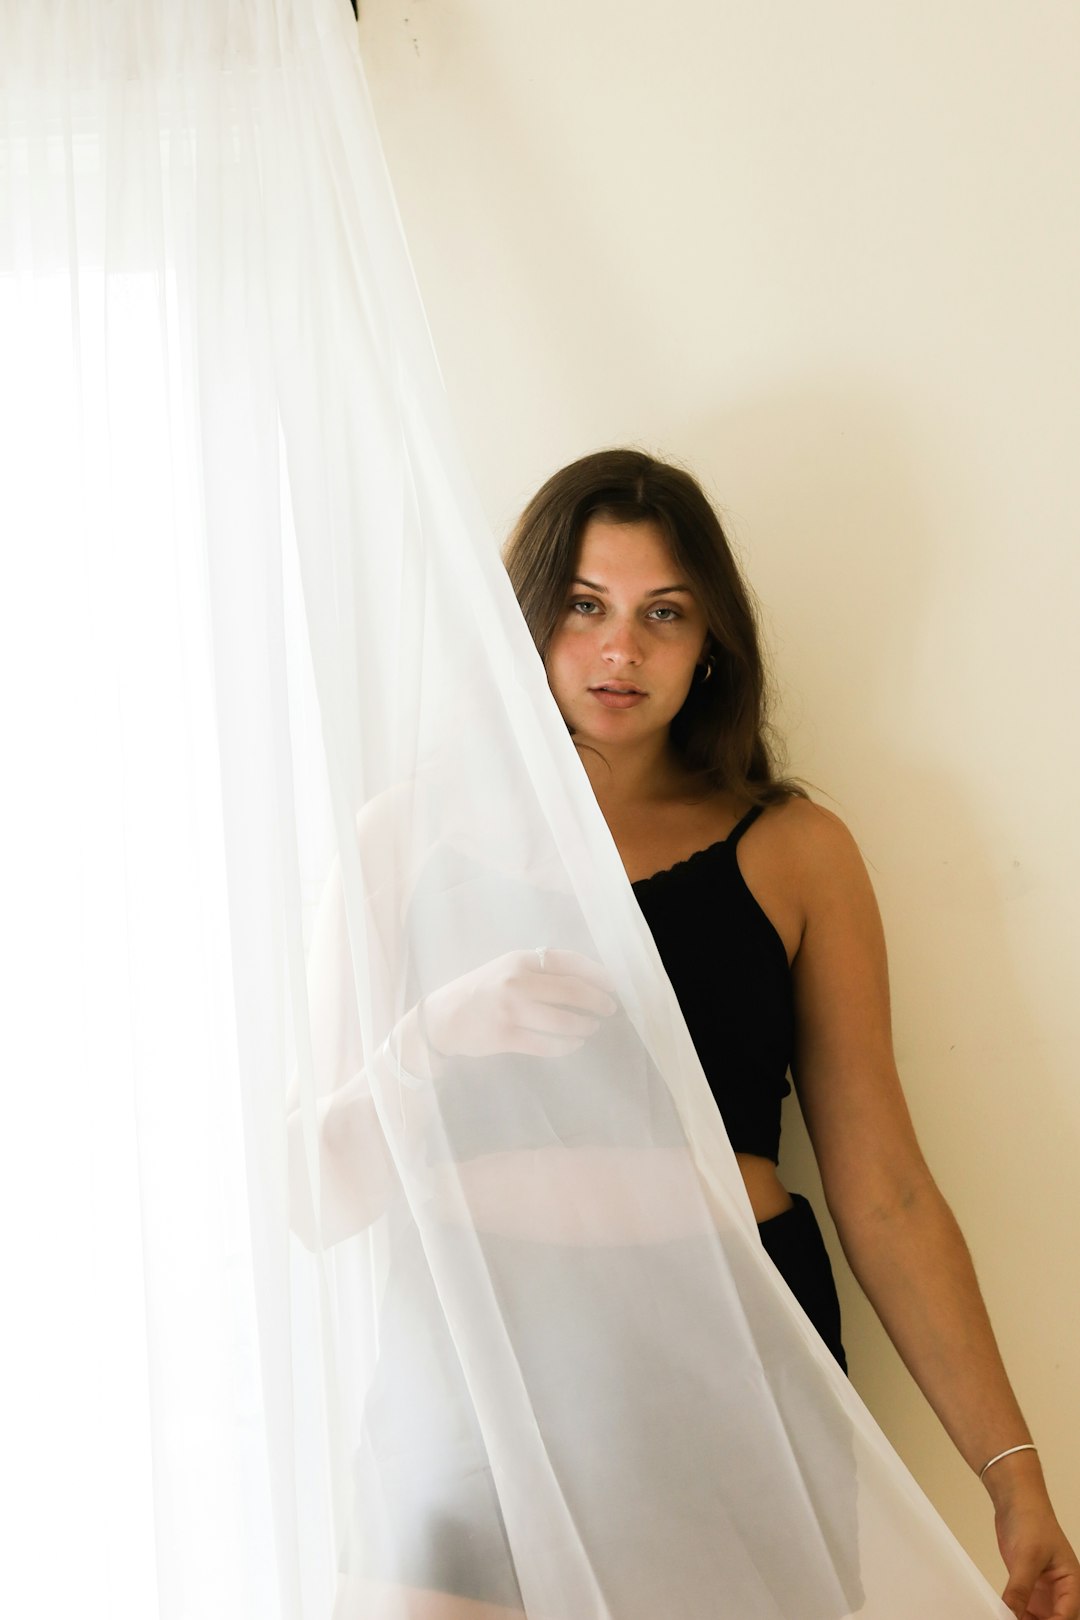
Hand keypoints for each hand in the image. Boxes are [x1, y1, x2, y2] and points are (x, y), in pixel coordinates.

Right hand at [420, 948, 618, 1059]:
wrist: (443, 1017)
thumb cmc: (481, 991)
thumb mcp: (506, 968)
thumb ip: (538, 969)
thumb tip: (585, 980)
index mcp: (519, 959)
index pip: (568, 961)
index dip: (596, 973)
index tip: (612, 984)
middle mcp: (516, 981)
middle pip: (572, 991)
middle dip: (597, 1001)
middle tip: (608, 1009)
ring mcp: (511, 1010)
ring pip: (563, 1021)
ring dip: (585, 1026)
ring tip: (591, 1028)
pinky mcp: (506, 1037)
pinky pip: (548, 1044)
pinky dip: (567, 1046)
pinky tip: (574, 1044)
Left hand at [995, 1495, 1079, 1619]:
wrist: (1016, 1502)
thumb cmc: (1033, 1520)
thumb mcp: (1027, 1557)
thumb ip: (1020, 1588)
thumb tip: (1011, 1614)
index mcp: (1072, 1585)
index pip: (1066, 1617)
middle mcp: (1060, 1592)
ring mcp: (1044, 1592)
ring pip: (1038, 1619)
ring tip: (1005, 1618)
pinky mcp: (1027, 1588)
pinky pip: (1022, 1610)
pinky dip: (1013, 1615)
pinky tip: (1001, 1614)